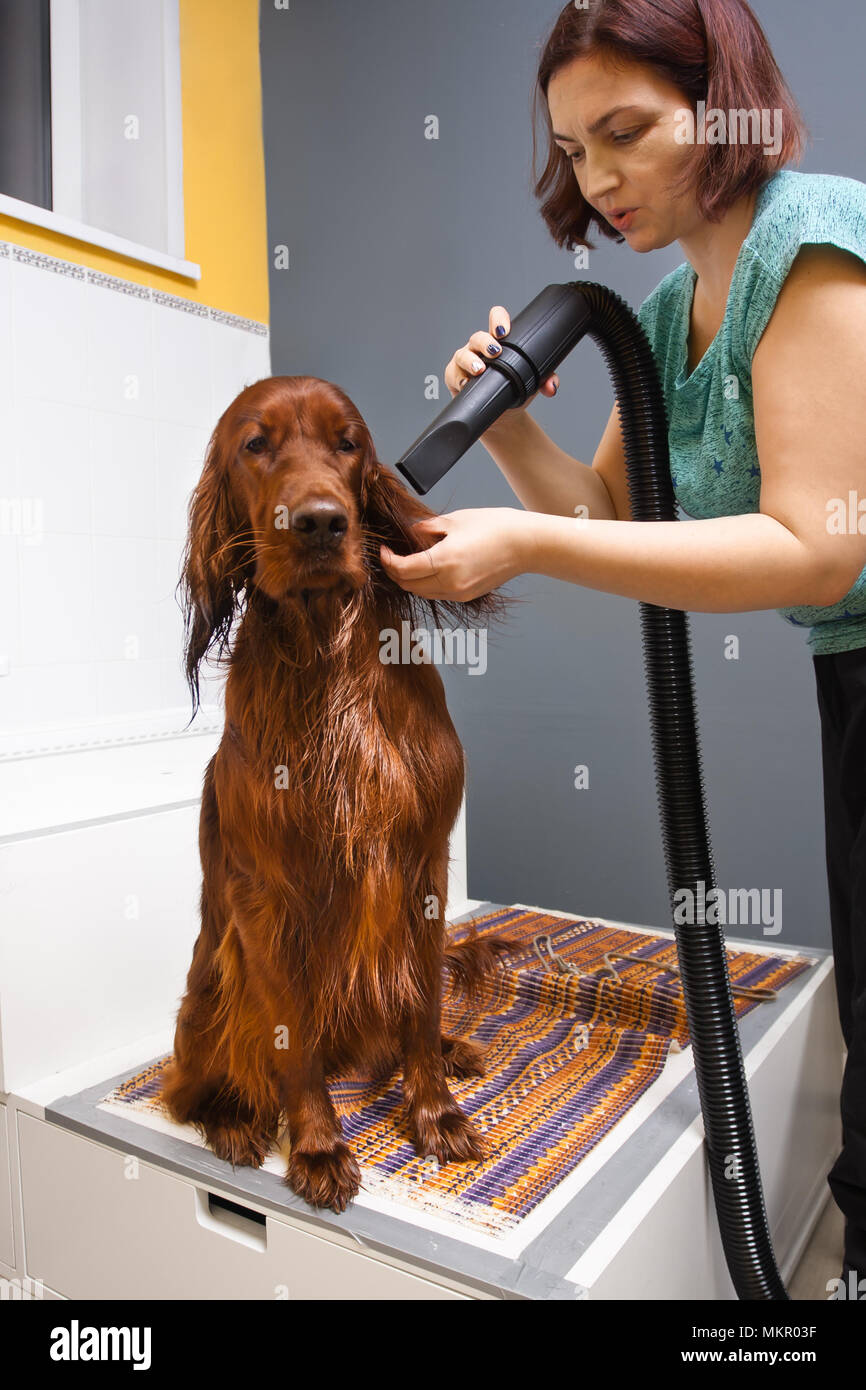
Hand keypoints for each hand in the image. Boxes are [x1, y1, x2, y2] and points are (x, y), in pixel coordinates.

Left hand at [379, 508, 533, 601]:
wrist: (525, 545)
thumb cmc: (495, 527)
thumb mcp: (455, 520)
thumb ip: (427, 529)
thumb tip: (411, 533)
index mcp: (445, 561)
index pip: (403, 569)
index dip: (387, 560)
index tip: (383, 549)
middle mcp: (450, 582)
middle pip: (408, 585)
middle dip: (395, 572)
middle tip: (390, 555)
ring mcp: (459, 592)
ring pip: (421, 592)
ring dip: (409, 580)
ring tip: (407, 562)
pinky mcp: (467, 595)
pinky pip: (437, 593)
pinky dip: (425, 584)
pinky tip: (426, 569)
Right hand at [444, 305, 559, 410]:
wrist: (502, 416)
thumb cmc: (515, 391)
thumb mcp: (532, 383)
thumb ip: (546, 379)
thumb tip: (552, 386)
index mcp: (499, 341)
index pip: (496, 319)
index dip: (498, 319)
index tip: (504, 330)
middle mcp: (479, 348)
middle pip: (478, 337)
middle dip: (485, 342)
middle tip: (495, 352)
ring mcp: (464, 361)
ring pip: (462, 354)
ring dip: (470, 361)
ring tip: (479, 369)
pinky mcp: (454, 377)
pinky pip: (452, 375)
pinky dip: (458, 379)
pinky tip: (466, 384)